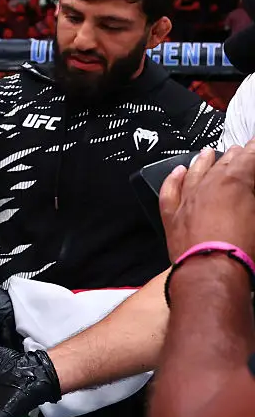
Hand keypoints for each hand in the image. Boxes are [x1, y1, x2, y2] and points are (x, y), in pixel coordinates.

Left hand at [159, 142, 254, 260]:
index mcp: (235, 182)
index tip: (254, 144)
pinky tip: (176, 172)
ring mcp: (187, 199)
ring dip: (203, 161)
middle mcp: (209, 186)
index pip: (248, 158)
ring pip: (195, 173)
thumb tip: (249, 193)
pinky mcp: (171, 215)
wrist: (210, 271)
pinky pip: (170, 191)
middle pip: (222, 164)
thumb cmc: (243, 251)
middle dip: (233, 155)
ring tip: (208, 152)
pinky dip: (173, 179)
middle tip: (239, 148)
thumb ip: (252, 198)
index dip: (252, 151)